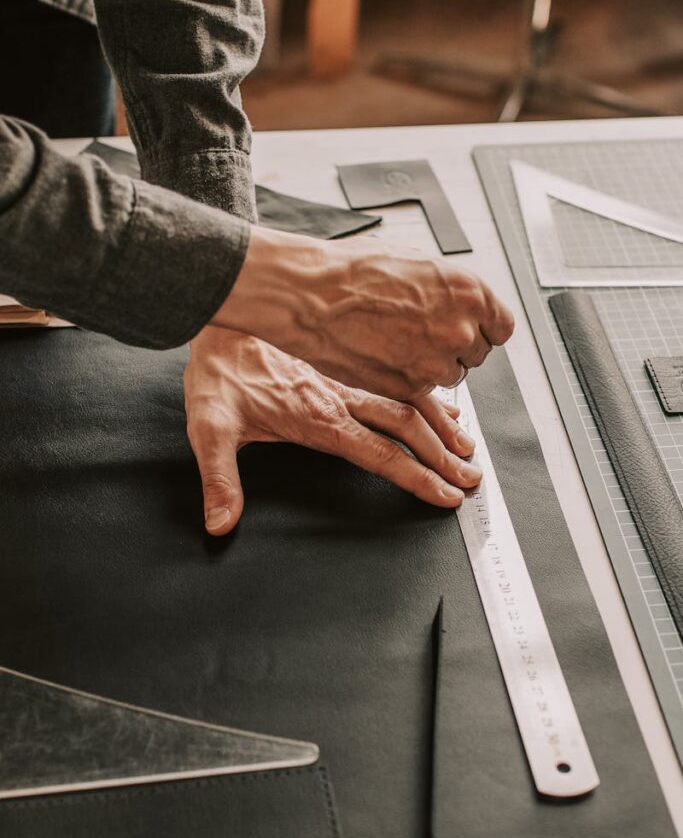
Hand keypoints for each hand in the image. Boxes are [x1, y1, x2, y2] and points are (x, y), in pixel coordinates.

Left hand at [185, 327, 481, 535]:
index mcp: (318, 417)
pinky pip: (394, 383)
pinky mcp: (341, 367)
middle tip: (470, 477)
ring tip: (467, 446)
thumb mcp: (210, 425)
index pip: (379, 454)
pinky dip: (423, 397)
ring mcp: (344, 381)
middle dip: (442, 457)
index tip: (444, 493)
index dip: (416, 477)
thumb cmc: (218, 368)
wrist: (223, 315)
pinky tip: (439, 406)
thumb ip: (219, 478)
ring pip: (407, 403)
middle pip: (405, 429)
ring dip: (440, 426)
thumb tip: (219, 522)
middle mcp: (339, 398)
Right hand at [212, 228, 513, 400]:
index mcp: (469, 292)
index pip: (501, 326)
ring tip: (397, 343)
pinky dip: (408, 378)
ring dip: (432, 365)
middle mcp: (460, 328)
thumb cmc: (352, 272)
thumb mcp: (416, 262)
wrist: (312, 295)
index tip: (471, 330)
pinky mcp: (410, 387)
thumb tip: (456, 300)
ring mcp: (436, 362)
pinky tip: (384, 356)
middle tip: (420, 333)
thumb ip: (446, 288)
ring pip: (451, 375)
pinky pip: (423, 390)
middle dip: (454, 346)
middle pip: (477, 353)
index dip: (482, 328)